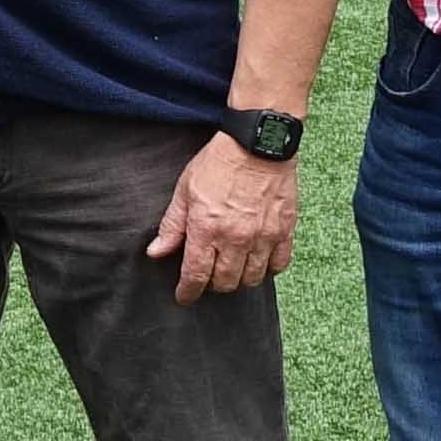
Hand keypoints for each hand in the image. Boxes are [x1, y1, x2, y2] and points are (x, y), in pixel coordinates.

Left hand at [145, 135, 298, 303]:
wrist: (258, 143)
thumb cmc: (218, 163)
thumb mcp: (185, 191)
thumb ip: (172, 226)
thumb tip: (156, 252)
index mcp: (207, 229)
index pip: (196, 275)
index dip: (188, 292)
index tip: (184, 297)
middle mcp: (236, 238)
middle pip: (225, 282)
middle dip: (212, 285)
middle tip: (208, 276)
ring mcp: (263, 236)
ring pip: (252, 278)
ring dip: (239, 279)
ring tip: (231, 268)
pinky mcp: (285, 230)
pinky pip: (279, 265)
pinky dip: (268, 269)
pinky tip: (258, 261)